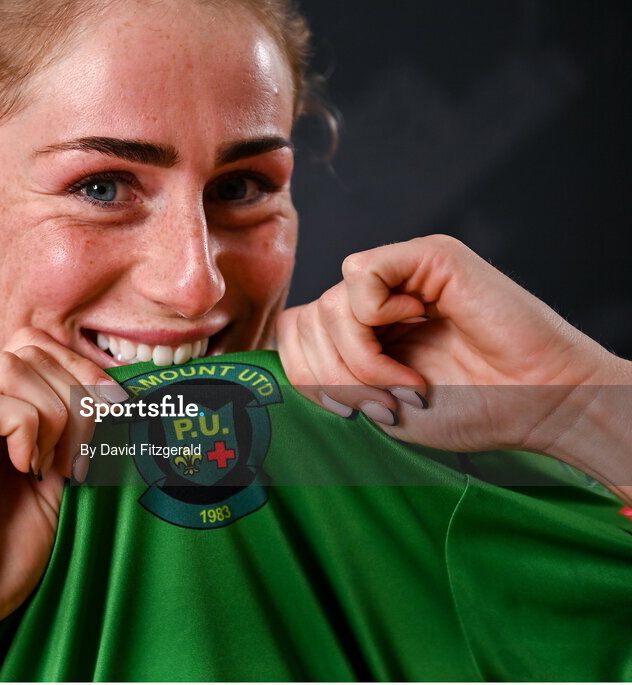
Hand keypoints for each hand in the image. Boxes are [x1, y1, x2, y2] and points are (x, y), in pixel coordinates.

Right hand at [0, 327, 125, 680]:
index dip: (83, 371)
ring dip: (54, 412)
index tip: (113, 418)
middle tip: (84, 454)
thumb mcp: (49, 496)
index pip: (36, 349)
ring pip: (10, 366)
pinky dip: (25, 428)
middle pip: (29, 348)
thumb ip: (68, 447)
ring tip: (53, 467)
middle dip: (78, 391)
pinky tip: (28, 469)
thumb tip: (112, 408)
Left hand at [276, 234, 629, 466]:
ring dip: (361, 360)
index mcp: (361, 332)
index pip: (292, 335)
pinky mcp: (427, 256)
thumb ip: (327, 381)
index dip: (307, 377)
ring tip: (409, 382)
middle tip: (387, 403)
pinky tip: (419, 329)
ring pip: (327, 307)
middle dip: (335, 378)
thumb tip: (265, 370)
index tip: (350, 412)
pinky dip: (376, 316)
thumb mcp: (378, 406)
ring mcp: (399, 273)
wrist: (540, 404)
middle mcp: (374, 297)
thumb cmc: (473, 409)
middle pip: (302, 324)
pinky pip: (359, 273)